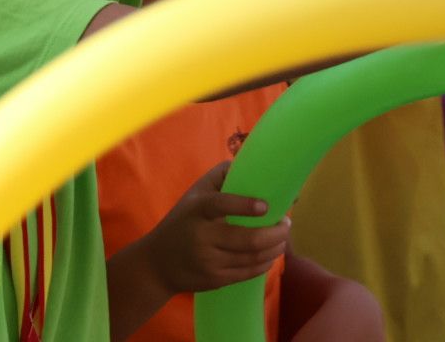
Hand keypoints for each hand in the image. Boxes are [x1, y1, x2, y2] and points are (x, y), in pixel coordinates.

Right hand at [141, 162, 289, 294]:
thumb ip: (221, 177)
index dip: (244, 205)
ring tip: (282, 238)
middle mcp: (202, 236)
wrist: (158, 263)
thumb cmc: (183, 220)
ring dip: (275, 248)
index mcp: (197, 210)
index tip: (265, 206)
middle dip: (275, 233)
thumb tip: (254, 166)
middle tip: (287, 224)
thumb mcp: (194, 194)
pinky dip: (265, 263)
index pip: (221, 205)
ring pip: (253, 257)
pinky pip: (248, 273)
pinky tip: (271, 254)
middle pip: (247, 239)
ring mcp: (209, 261)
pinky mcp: (215, 279)